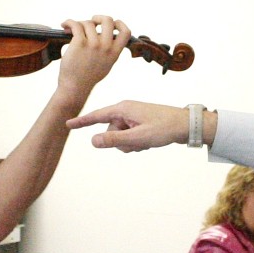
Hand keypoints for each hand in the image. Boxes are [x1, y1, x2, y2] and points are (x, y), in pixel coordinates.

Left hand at [57, 15, 130, 93]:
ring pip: (88, 23)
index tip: (111, 24)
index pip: (126, 32)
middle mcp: (106, 47)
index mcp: (114, 52)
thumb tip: (104, 34)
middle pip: (108, 20)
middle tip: (90, 22)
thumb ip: (109, 51)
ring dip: (79, 24)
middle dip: (98, 18)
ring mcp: (93, 44)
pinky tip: (65, 25)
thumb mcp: (106, 64)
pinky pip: (76, 25)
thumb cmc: (88, 77)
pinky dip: (69, 22)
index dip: (119, 23)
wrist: (75, 87)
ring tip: (71, 30)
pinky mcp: (80, 43)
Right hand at [66, 100, 188, 151]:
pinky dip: (137, 143)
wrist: (186, 125)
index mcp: (123, 109)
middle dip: (121, 141)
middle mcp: (126, 110)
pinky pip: (129, 137)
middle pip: (110, 131)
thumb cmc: (164, 128)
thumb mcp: (138, 137)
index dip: (81, 122)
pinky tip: (149, 141)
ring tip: (147, 141)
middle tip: (141, 141)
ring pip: (120, 137)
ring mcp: (133, 117)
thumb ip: (114, 140)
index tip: (67, 124)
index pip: (96, 116)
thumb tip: (93, 141)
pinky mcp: (139, 123)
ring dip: (131, 144)